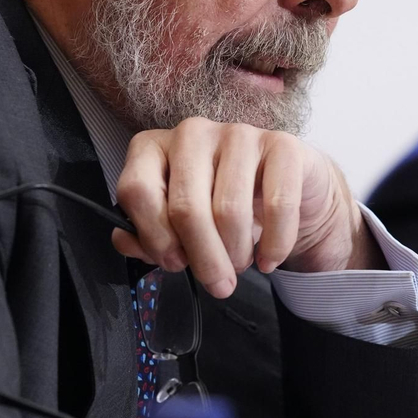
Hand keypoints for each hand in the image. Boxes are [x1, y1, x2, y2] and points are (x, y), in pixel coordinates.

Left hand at [110, 118, 380, 297]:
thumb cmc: (222, 206)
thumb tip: (127, 242)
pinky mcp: (283, 144)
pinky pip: (279, 204)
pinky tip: (269, 259)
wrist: (290, 190)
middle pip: (185, 208)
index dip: (153, 237)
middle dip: (203, 258)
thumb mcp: (178, 225)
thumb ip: (148, 236)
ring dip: (237, 254)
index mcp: (154, 147)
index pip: (136, 191)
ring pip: (229, 210)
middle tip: (217, 284)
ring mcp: (239, 133)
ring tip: (241, 264)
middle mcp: (192, 132)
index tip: (174, 264)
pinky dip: (275, 244)